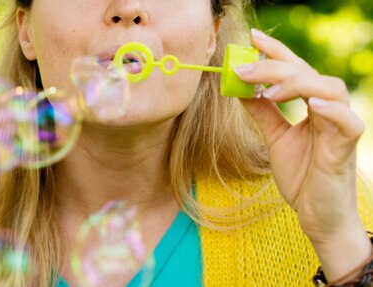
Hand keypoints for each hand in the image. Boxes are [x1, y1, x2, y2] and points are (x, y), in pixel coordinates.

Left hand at [235, 28, 370, 281]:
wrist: (317, 215)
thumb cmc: (301, 176)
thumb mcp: (275, 139)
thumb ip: (263, 113)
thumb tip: (241, 89)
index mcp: (312, 105)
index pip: (295, 69)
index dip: (276, 51)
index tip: (251, 38)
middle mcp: (328, 110)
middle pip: (308, 74)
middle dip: (274, 66)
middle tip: (243, 67)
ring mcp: (340, 127)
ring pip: (330, 89)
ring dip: (299, 83)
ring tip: (270, 89)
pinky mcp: (346, 148)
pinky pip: (348, 122)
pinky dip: (330, 110)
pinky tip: (309, 105)